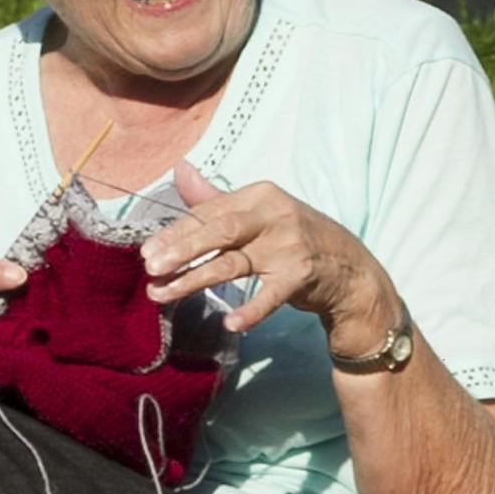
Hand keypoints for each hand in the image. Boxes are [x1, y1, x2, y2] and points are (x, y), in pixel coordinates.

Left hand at [141, 178, 399, 368]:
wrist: (348, 268)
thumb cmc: (293, 238)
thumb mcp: (258, 212)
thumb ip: (215, 198)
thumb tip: (179, 170)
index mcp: (259, 194)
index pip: (209, 212)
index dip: (175, 232)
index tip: (146, 252)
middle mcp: (274, 215)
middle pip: (219, 231)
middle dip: (181, 249)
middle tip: (150, 269)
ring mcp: (289, 245)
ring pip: (232, 264)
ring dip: (194, 281)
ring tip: (163, 295)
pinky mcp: (301, 275)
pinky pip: (269, 296)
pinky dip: (250, 311)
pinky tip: (229, 323)